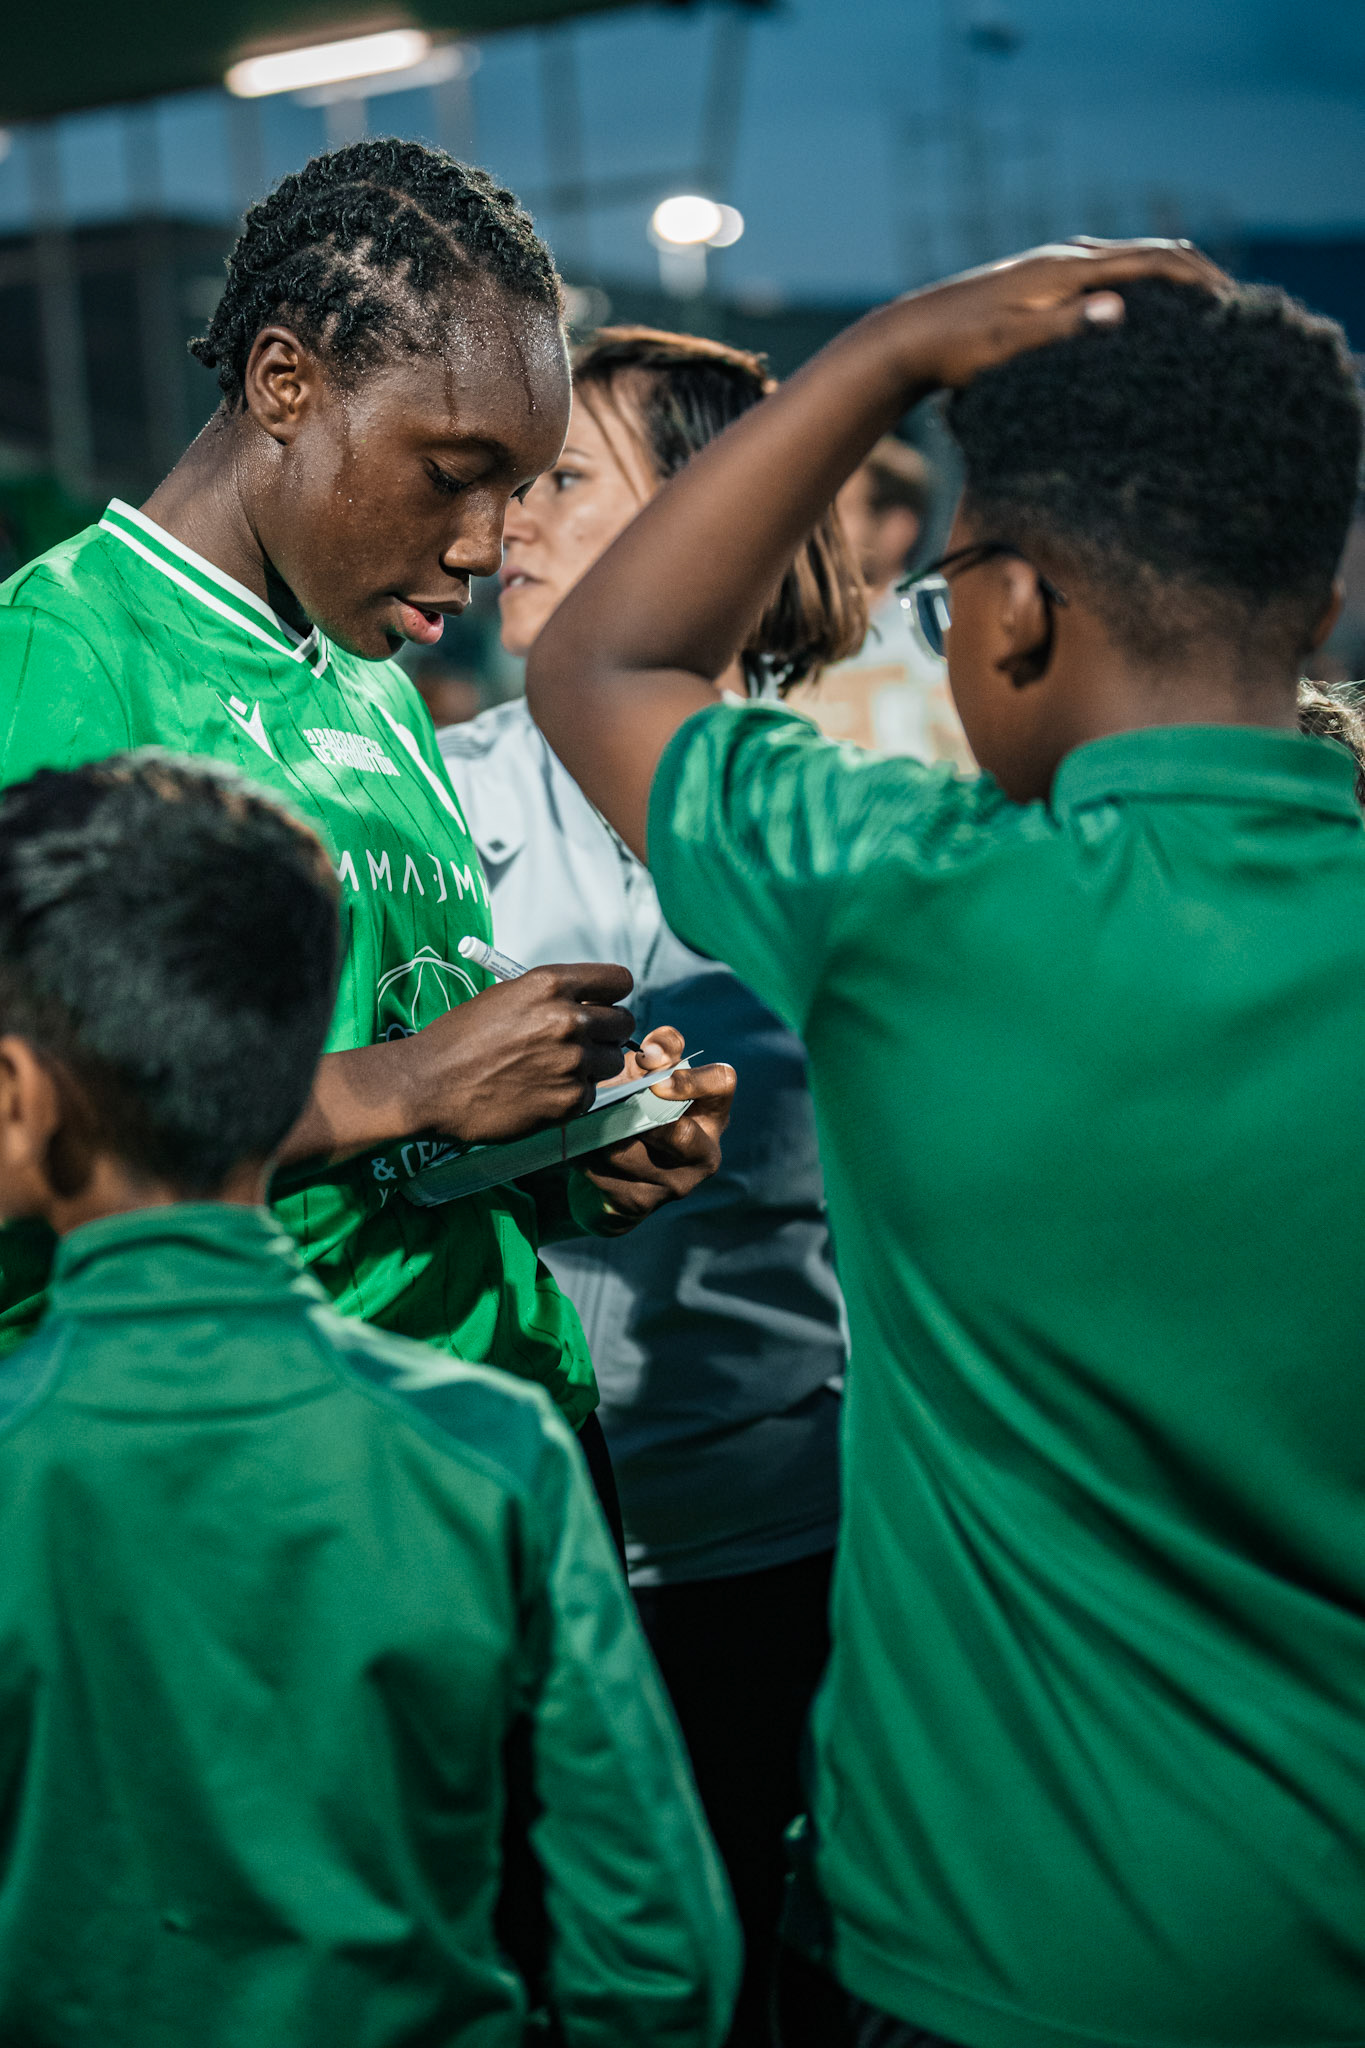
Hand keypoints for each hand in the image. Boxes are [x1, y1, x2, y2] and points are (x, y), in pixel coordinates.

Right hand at [402, 962, 636, 1145]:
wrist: (428, 1084)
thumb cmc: (459, 1039)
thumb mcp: (507, 997)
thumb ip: (552, 997)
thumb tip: (588, 1003)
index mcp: (551, 984)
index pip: (619, 981)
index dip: (611, 995)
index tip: (602, 1005)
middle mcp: (569, 1019)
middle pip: (624, 1022)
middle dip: (607, 1032)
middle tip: (581, 1042)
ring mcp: (572, 1062)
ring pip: (613, 1061)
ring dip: (592, 1065)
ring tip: (555, 1069)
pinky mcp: (569, 1100)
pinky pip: (591, 1094)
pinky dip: (573, 1094)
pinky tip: (541, 1091)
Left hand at [579, 1026, 736, 1227]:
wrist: (617, 1169)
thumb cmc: (639, 1105)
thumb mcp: (649, 1074)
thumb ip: (657, 1053)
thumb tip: (649, 1054)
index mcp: (712, 1111)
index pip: (722, 1082)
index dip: (690, 1078)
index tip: (656, 1080)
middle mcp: (704, 1153)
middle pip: (681, 1137)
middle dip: (643, 1118)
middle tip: (616, 1105)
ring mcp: (674, 1184)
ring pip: (629, 1154)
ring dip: (601, 1133)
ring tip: (582, 1119)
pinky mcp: (639, 1203)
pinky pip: (604, 1174)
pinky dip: (585, 1154)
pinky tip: (577, 1144)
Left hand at [895, 236, 1232, 392]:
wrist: (907, 338)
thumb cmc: (958, 347)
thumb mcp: (1012, 343)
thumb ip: (1066, 326)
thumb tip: (1120, 309)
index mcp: (1068, 267)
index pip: (1152, 260)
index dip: (1197, 278)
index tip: (1231, 303)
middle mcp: (1065, 257)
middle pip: (1148, 256)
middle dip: (1193, 277)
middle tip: (1229, 311)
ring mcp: (1052, 268)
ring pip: (1127, 265)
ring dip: (1166, 283)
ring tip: (1197, 316)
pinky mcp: (1040, 284)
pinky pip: (1104, 278)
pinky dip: (1136, 291)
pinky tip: (1140, 321)